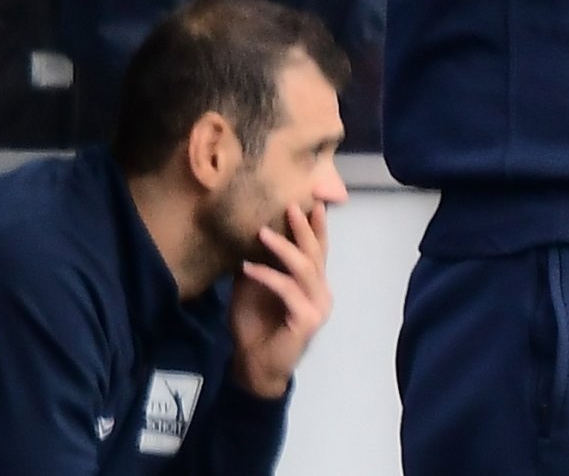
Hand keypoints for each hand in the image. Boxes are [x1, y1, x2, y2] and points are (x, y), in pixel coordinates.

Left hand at [228, 204, 333, 398]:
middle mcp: (321, 292)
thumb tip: (247, 237)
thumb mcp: (252, 290)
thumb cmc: (254, 328)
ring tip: (263, 232)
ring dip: (283, 248)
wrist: (254, 366)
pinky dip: (268, 276)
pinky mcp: (308, 319)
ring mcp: (318, 306)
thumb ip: (258, 266)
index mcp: (312, 284)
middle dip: (304, 228)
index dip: (317, 226)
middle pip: (316, 253)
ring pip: (305, 268)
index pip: (318, 250)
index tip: (313, 201)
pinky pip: (288, 290)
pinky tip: (249, 268)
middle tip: (291, 206)